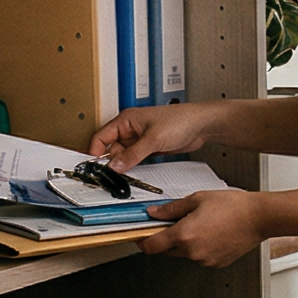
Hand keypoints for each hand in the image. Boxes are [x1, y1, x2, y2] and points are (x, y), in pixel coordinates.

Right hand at [90, 103, 217, 170]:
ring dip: (122, 165)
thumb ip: (133, 154)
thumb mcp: (153, 139)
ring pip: (123, 155)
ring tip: (121, 177)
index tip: (94, 167)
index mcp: (126, 120)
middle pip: (111, 148)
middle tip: (109, 177)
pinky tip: (133, 174)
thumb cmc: (181, 120)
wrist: (203, 125)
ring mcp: (140, 139)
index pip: (101, 137)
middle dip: (110, 162)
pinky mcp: (150, 147)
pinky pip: (135, 158)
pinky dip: (133, 166)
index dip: (95, 152)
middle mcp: (131, 129)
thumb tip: (114, 165)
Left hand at [136, 190, 266, 266]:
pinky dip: (201, 248)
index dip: (143, 241)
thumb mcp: (197, 199)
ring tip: (203, 225)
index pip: (151, 245)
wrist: (260, 217)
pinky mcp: (216, 264)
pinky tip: (213, 234)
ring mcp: (205, 260)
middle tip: (177, 223)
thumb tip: (155, 213)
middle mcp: (192, 252)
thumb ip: (171, 208)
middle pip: (167, 250)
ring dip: (186, 243)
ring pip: (185, 253)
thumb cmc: (234, 207)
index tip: (141, 236)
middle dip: (168, 238)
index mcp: (184, 235)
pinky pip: (200, 257)